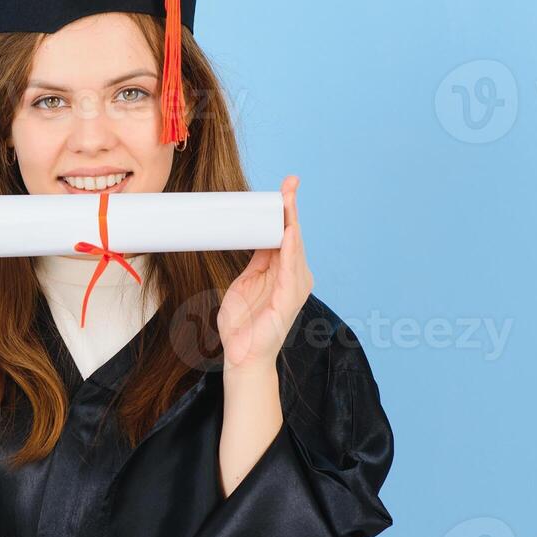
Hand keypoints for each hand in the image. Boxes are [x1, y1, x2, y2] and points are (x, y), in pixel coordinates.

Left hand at [217, 175, 313, 369]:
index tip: (284, 187)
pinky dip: (291, 248)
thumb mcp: (247, 282)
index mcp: (284, 271)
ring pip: (294, 245)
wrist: (241, 355)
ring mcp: (294, 287)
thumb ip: (256, 260)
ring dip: (292, 219)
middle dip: (291, 207)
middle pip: (293, 234)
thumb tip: (253, 234)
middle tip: (290, 182)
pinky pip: (291, 268)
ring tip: (288, 196)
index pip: (285, 234)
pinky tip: (290, 231)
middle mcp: (295, 276)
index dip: (285, 210)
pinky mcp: (289, 299)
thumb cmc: (243, 323)